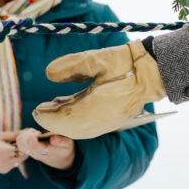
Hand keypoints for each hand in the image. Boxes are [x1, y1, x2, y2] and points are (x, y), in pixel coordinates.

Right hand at [0, 130, 26, 175]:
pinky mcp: (3, 171)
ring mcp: (5, 168)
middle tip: (17, 142)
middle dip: (23, 149)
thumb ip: (15, 134)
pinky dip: (12, 159)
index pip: (24, 147)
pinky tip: (5, 154)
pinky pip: (13, 164)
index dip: (25, 142)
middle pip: (23, 155)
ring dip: (18, 154)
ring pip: (19, 160)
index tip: (24, 138)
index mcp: (6, 151)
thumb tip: (27, 131)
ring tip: (9, 147)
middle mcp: (7, 161)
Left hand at [15, 127, 74, 170]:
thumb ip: (61, 141)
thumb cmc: (65, 149)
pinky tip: (32, 134)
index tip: (39, 132)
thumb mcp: (68, 145)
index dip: (32, 137)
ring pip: (19, 143)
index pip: (32, 146)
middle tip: (37, 132)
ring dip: (24, 135)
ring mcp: (31, 152)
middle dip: (27, 134)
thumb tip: (53, 138)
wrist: (62, 160)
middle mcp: (35, 153)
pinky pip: (19, 143)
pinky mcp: (28, 149)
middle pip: (22, 144)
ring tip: (34, 132)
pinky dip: (23, 136)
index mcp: (45, 152)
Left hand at [33, 40, 165, 139]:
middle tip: (39, 111)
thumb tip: (48, 74)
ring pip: (78, 128)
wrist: (151, 73)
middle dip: (53, 121)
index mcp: (94, 109)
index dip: (48, 116)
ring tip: (50, 108)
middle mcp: (99, 121)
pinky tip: (67, 107)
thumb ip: (70, 66)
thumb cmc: (125, 64)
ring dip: (62, 121)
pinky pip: (87, 125)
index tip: (36, 110)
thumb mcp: (96, 59)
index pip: (64, 119)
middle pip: (69, 128)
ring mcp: (106, 123)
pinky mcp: (111, 120)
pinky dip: (74, 120)